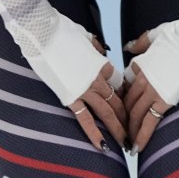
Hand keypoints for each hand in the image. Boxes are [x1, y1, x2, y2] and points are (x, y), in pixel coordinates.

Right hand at [69, 34, 125, 150]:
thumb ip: (94, 45)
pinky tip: (102, 147)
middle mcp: (97, 78)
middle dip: (127, 120)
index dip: (124, 98)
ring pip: (107, 113)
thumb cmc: (60, 30)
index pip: (119, 85)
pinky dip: (94, 134)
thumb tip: (99, 48)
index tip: (128, 109)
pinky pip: (85, 119)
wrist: (43, 31)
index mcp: (101, 63)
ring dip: (118, 130)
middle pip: (118, 102)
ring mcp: (85, 88)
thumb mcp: (84, 36)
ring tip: (126, 145)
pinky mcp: (70, 96)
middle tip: (135, 133)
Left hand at [121, 30, 170, 151]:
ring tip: (127, 145)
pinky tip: (137, 148)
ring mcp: (152, 90)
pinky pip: (149, 122)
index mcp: (138, 65)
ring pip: (134, 115)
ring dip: (130, 131)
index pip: (125, 87)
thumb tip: (128, 47)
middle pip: (127, 104)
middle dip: (123, 119)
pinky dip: (142, 136)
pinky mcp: (165, 99)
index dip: (123, 100)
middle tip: (121, 133)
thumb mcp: (154, 35)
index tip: (122, 111)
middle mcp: (142, 79)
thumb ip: (139, 43)